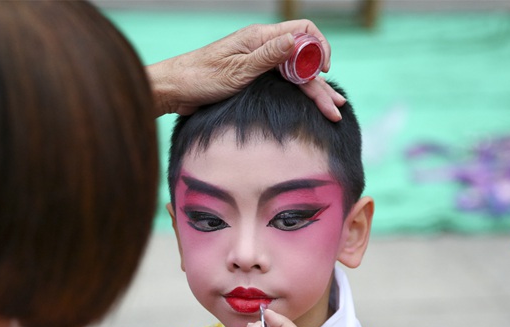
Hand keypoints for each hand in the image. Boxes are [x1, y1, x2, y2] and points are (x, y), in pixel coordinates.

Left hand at [147, 21, 346, 121]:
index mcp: (259, 38)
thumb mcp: (236, 70)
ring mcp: (258, 63)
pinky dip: (298, 94)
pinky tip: (309, 105)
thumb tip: (296, 41)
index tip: (323, 71)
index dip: (318, 49)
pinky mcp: (252, 78)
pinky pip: (282, 83)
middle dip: (321, 83)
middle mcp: (262, 47)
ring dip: (313, 92)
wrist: (174, 90)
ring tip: (332, 110)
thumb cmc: (199, 78)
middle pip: (302, 60)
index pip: (302, 32)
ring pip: (294, 74)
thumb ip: (267, 56)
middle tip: (335, 107)